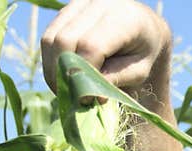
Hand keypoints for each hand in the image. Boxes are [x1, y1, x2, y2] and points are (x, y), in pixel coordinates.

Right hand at [41, 0, 171, 99]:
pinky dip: (51, 61)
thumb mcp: (138, 70)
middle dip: (65, 74)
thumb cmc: (143, 52)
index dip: (84, 75)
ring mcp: (79, 4)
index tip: (87, 99)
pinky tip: (62, 78)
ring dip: (53, 70)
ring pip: (51, 39)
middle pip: (65, 40)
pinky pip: (48, 37)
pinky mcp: (66, 10)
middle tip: (73, 99)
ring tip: (66, 91)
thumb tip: (90, 96)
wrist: (142, 26)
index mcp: (123, 17)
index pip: (91, 46)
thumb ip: (115, 79)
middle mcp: (98, 3)